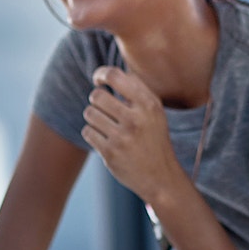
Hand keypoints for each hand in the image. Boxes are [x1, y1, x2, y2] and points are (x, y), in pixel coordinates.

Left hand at [81, 66, 182, 201]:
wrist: (160, 176)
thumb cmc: (154, 138)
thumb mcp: (155, 111)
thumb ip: (137, 89)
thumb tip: (108, 73)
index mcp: (149, 105)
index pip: (115, 76)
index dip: (101, 74)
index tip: (99, 80)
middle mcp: (137, 120)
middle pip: (97, 95)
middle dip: (97, 100)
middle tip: (105, 108)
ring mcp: (122, 138)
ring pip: (89, 113)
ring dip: (94, 117)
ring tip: (107, 125)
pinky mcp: (110, 153)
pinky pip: (88, 131)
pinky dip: (93, 134)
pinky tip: (106, 139)